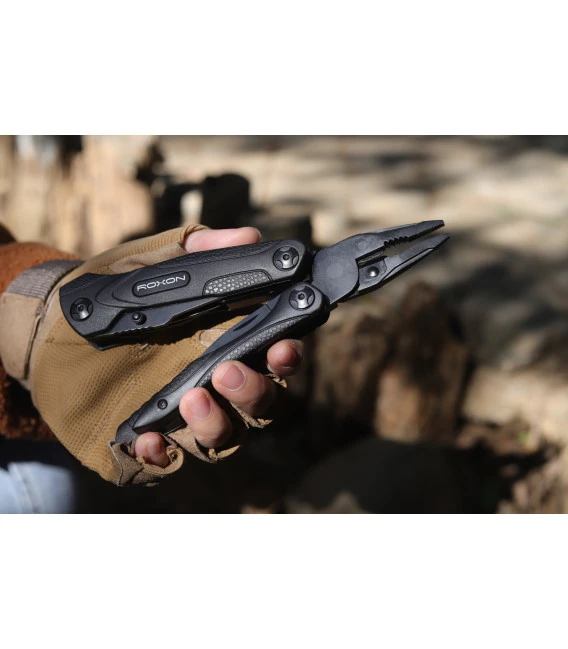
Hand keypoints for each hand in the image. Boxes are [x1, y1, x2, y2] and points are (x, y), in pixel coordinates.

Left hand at [133, 227, 303, 466]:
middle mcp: (216, 385)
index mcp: (228, 343)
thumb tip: (249, 238)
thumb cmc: (116, 286)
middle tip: (225, 370)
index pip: (274, 358)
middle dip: (251, 391)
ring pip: (224, 438)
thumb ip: (201, 250)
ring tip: (190, 397)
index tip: (281, 347)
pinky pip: (166, 461)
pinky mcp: (148, 439)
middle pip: (259, 405)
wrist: (54, 321)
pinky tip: (145, 437)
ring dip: (215, 423)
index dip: (286, 357)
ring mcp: (185, 417)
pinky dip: (161, 455)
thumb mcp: (155, 260)